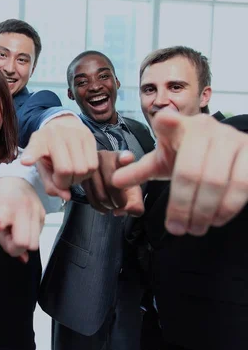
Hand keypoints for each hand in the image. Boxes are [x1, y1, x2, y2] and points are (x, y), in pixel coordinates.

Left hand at [0, 177, 44, 262]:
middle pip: (28, 244)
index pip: (15, 236)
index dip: (7, 242)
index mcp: (7, 210)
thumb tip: (23, 259)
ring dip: (25, 242)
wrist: (15, 180)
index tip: (1, 233)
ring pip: (36, 243)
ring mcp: (37, 212)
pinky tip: (23, 225)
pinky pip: (40, 234)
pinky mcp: (44, 214)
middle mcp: (24, 211)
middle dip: (18, 246)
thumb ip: (4, 241)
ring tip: (16, 230)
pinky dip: (31, 234)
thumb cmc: (1, 200)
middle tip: (10, 236)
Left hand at [21, 114, 97, 200]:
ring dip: (77, 178)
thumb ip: (50, 183)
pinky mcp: (89, 137)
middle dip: (64, 182)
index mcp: (39, 140)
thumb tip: (66, 196)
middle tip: (60, 178)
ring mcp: (75, 134)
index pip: (35, 148)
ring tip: (70, 173)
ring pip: (82, 169)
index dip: (31, 155)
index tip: (25, 162)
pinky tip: (79, 168)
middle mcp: (57, 135)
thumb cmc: (50, 149)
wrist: (63, 125)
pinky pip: (93, 165)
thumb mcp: (42, 164)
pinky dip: (87, 173)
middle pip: (66, 169)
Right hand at [82, 150, 143, 216]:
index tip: (126, 159)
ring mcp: (90, 167)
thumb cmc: (121, 183)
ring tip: (113, 206)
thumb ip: (136, 203)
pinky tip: (104, 207)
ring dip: (108, 206)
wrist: (105, 177)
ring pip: (99, 194)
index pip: (124, 156)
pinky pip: (90, 197)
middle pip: (111, 184)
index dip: (125, 158)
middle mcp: (104, 157)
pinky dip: (98, 207)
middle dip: (118, 201)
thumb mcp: (134, 191)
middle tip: (121, 205)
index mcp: (121, 157)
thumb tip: (123, 210)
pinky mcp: (81, 177)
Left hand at [113, 111, 247, 235]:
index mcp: (179, 127)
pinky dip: (227, 207)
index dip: (168, 121)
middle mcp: (207, 128)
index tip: (163, 120)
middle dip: (181, 205)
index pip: (169, 122)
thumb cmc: (189, 157)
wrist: (228, 154)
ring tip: (193, 229)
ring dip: (203, 211)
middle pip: (190, 171)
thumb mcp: (163, 162)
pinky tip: (215, 220)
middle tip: (176, 229)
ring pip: (216, 181)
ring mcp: (232, 140)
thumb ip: (139, 171)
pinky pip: (242, 184)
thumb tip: (114, 181)